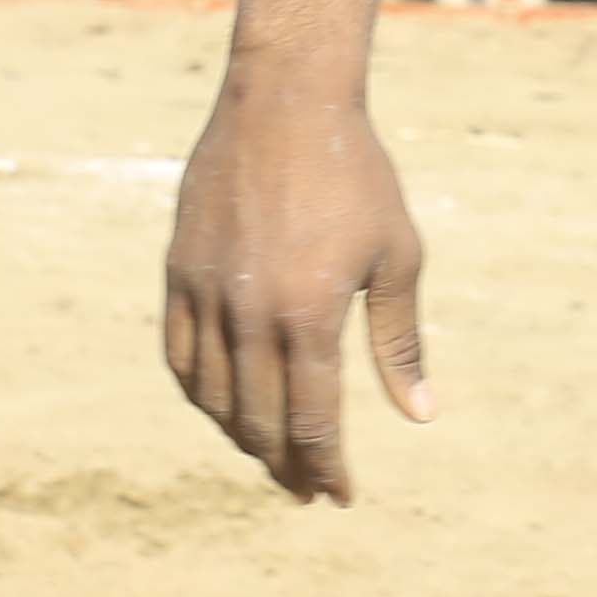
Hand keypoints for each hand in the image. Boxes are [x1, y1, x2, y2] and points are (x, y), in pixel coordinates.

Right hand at [160, 87, 433, 504]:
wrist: (286, 100)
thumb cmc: (356, 175)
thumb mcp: (398, 255)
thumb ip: (399, 340)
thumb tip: (418, 416)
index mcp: (309, 316)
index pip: (312, 424)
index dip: (327, 470)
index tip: (340, 496)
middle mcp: (249, 314)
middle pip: (260, 424)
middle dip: (287, 467)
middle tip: (308, 489)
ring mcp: (205, 294)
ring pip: (212, 399)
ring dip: (241, 438)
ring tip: (270, 454)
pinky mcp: (178, 272)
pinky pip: (178, 357)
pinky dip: (199, 394)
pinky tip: (222, 407)